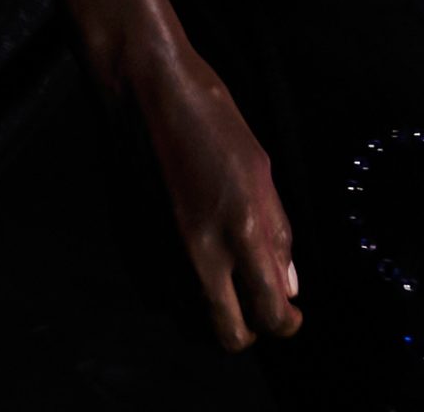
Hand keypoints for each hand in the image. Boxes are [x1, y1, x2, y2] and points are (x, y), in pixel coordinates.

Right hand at [124, 44, 301, 353]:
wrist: (142, 87)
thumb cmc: (208, 114)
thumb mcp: (260, 164)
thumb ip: (277, 230)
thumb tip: (288, 285)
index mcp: (240, 227)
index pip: (270, 311)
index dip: (287, 322)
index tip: (291, 313)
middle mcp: (199, 253)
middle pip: (229, 336)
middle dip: (251, 330)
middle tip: (259, 306)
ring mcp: (160, 254)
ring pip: (191, 325)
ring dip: (213, 316)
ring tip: (226, 285)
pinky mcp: (132, 247)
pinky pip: (160, 298)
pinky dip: (179, 295)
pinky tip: (190, 263)